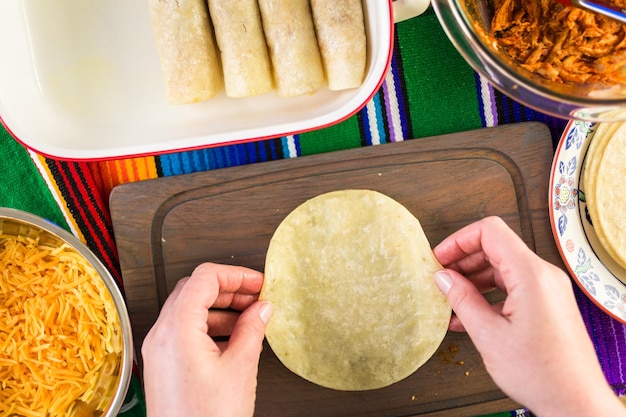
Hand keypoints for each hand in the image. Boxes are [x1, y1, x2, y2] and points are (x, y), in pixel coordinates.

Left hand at [141, 263, 272, 416]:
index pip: (204, 278)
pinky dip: (209, 325)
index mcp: (177, 328)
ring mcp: (159, 350)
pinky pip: (185, 330)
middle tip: (257, 296)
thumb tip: (262, 308)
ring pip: (189, 309)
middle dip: (229, 289)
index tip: (258, 281)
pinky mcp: (163, 364)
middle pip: (194, 290)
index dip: (235, 274)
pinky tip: (234, 337)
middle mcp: (161, 334)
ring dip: (221, 307)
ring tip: (251, 317)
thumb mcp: (239, 368)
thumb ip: (252, 329)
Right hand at [432, 216, 624, 415]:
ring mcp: (547, 290)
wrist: (575, 403)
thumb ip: (462, 300)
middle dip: (463, 261)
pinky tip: (468, 315)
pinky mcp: (547, 305)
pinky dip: (488, 295)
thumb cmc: (541, 373)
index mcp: (531, 275)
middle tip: (439, 279)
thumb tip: (443, 278)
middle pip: (495, 248)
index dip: (459, 240)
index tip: (439, 257)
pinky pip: (513, 287)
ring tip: (450, 300)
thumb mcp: (489, 335)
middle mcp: (543, 276)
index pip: (490, 232)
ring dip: (473, 280)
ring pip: (502, 269)